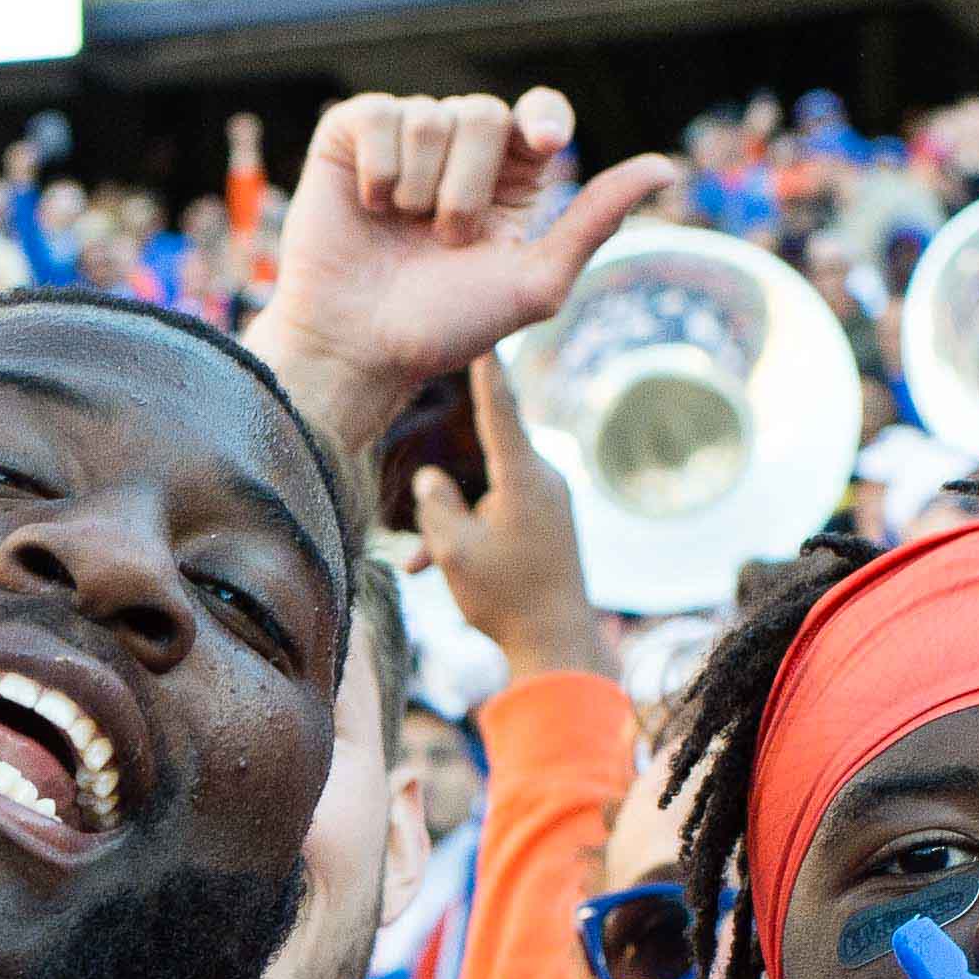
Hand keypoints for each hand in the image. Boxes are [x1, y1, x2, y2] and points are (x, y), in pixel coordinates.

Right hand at [249, 89, 673, 459]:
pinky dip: (378, 167)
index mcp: (509, 181)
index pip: (539, 112)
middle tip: (444, 239)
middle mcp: (458, 153)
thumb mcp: (535, 282)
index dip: (543, 117)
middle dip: (468, 185)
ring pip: (432, 115)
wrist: (357, 347)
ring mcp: (403, 141)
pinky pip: (379, 113)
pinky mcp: (349, 138)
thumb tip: (668, 166)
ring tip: (400, 229)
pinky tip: (369, 206)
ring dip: (419, 187)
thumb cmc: (443, 326)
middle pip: (486, 113)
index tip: (544, 145)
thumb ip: (595, 221)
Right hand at [410, 349, 596, 677]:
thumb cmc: (506, 597)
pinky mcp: (550, 521)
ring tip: (422, 560)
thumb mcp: (455, 550)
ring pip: (488, 489)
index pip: (500, 408)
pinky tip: (439, 565)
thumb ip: (435, 504)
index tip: (483, 336)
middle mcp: (544, 478)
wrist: (558, 642)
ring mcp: (550, 500)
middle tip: (420, 490)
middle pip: (484, 456)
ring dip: (453, 517)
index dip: (486, 372)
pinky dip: (473, 529)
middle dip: (446, 481)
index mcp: (524, 476)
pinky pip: (502, 509)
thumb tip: (431, 478)